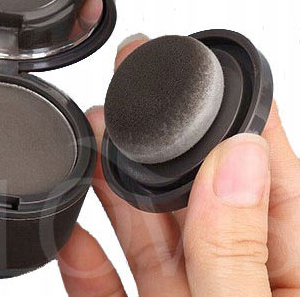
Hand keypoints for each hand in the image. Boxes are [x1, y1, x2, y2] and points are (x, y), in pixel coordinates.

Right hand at [58, 34, 299, 296]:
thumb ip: (237, 250)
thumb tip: (235, 158)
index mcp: (293, 273)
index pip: (267, 173)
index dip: (234, 115)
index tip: (199, 71)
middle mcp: (240, 279)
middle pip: (195, 191)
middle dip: (158, 139)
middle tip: (128, 93)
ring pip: (149, 229)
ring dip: (116, 184)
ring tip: (93, 139)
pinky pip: (112, 284)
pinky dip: (85, 259)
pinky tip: (69, 232)